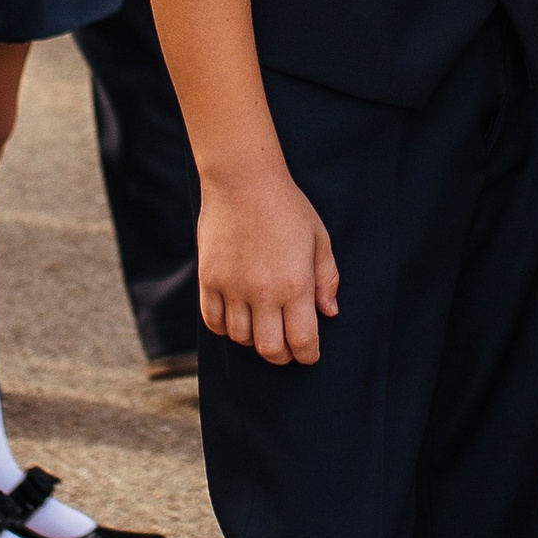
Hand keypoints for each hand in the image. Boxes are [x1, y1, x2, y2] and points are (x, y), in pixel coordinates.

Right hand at [198, 164, 337, 363]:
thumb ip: (326, 279)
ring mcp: (232, 287)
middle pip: (270, 349)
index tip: (309, 354)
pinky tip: (237, 320)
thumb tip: (329, 312)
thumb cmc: (287, 207)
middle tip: (287, 349)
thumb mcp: (319, 239)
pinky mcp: (208, 279)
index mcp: (295, 284)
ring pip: (240, 338)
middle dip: (282, 356)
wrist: (243, 181)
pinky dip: (226, 328)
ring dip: (254, 340)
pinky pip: (213, 321)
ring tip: (263, 328)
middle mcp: (263, 292)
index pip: (302, 341)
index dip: (308, 355)